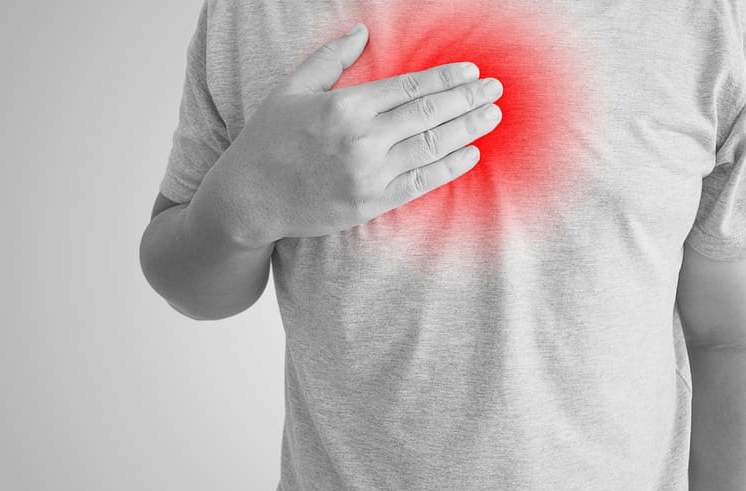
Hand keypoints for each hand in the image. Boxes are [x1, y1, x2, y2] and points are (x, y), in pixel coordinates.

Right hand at [225, 22, 503, 243]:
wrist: (249, 198)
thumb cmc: (267, 140)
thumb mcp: (291, 89)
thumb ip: (330, 59)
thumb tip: (364, 32)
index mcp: (345, 105)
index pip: (410, 87)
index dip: (447, 77)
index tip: (471, 70)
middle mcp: (361, 138)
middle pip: (430, 113)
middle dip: (469, 98)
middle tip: (496, 89)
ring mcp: (369, 173)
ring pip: (432, 145)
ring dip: (468, 129)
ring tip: (492, 115)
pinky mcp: (372, 202)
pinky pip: (422, 182)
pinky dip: (450, 167)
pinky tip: (471, 153)